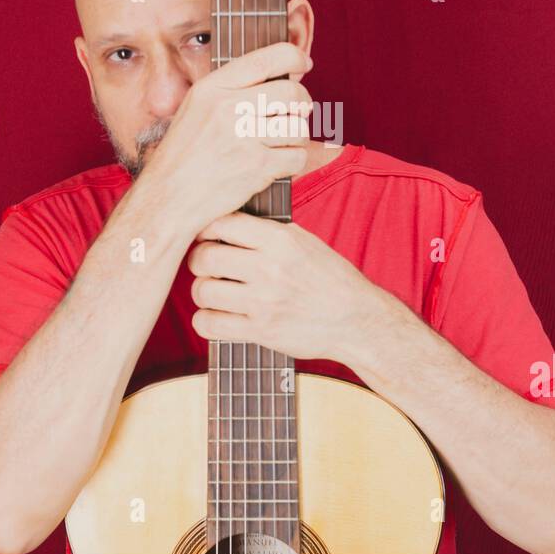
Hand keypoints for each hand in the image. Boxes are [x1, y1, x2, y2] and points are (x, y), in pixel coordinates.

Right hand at [138, 42, 314, 240]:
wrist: (167, 198)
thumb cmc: (184, 155)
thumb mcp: (196, 108)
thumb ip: (231, 89)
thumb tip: (279, 77)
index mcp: (212, 88)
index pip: (268, 58)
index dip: (294, 57)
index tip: (303, 64)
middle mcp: (228, 108)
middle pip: (292, 93)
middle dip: (303, 103)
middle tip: (298, 112)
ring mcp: (243, 138)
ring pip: (299, 127)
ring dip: (297, 137)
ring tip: (281, 142)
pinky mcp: (256, 167)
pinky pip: (297, 157)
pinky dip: (293, 162)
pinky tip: (277, 164)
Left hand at [185, 211, 395, 364]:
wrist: (356, 319)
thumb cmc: (330, 278)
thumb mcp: (305, 242)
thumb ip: (267, 232)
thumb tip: (227, 222)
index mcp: (280, 240)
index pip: (222, 224)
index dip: (205, 230)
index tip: (205, 237)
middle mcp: (269, 268)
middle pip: (205, 257)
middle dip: (198, 261)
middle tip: (206, 267)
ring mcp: (263, 301)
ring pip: (203, 290)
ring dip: (203, 292)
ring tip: (214, 292)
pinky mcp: (260, 331)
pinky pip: (209, 324)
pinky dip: (206, 320)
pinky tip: (217, 316)